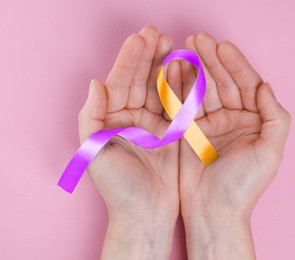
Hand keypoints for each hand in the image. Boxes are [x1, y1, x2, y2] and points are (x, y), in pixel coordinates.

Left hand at [78, 25, 178, 258]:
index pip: (119, 83)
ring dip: (166, 66)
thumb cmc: (118, 189)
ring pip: (159, 88)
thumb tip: (95, 83)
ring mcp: (154, 123)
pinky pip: (177, 104)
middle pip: (139, 80)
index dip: (129, 60)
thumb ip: (92, 117)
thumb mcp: (95, 153)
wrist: (146, 215)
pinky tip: (185, 68)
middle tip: (158, 33)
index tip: (140, 39)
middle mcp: (131, 118)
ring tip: (173, 44)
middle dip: (148, 56)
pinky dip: (182, 86)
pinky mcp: (174, 132)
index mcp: (111, 120)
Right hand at [179, 33, 290, 258]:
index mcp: (254, 120)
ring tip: (184, 50)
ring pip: (202, 89)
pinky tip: (174, 71)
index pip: (246, 84)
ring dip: (193, 69)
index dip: (235, 64)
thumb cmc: (243, 187)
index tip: (221, 46)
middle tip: (198, 40)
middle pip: (222, 82)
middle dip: (211, 60)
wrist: (213, 212)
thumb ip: (275, 118)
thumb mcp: (270, 153)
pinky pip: (184, 104)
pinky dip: (179, 88)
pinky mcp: (189, 131)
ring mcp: (209, 123)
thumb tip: (265, 86)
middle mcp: (232, 118)